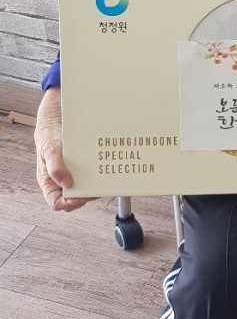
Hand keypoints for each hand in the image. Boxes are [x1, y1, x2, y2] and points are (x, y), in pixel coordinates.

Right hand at [35, 87, 96, 211]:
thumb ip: (55, 167)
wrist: (59, 114)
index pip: (57, 202)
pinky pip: (93, 174)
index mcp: (50, 180)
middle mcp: (62, 179)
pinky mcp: (85, 164)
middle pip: (75, 198)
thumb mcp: (49, 148)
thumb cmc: (49, 132)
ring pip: (86, 187)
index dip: (69, 204)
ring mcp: (74, 172)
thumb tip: (67, 184)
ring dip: (96, 185)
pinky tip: (106, 167)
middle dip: (87, 195)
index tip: (81, 196)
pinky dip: (100, 173)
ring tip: (105, 178)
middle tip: (98, 187)